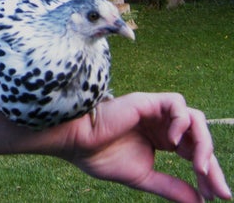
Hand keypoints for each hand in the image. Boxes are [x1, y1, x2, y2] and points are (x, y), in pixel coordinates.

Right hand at [61, 92, 230, 201]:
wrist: (76, 143)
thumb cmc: (100, 157)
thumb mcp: (144, 177)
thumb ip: (171, 187)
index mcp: (162, 140)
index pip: (195, 153)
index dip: (210, 174)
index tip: (217, 196)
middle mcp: (162, 125)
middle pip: (200, 138)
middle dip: (213, 164)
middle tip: (217, 189)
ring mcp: (155, 112)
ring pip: (195, 119)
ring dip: (204, 144)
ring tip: (200, 167)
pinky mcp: (147, 101)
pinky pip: (177, 104)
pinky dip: (183, 121)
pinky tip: (176, 143)